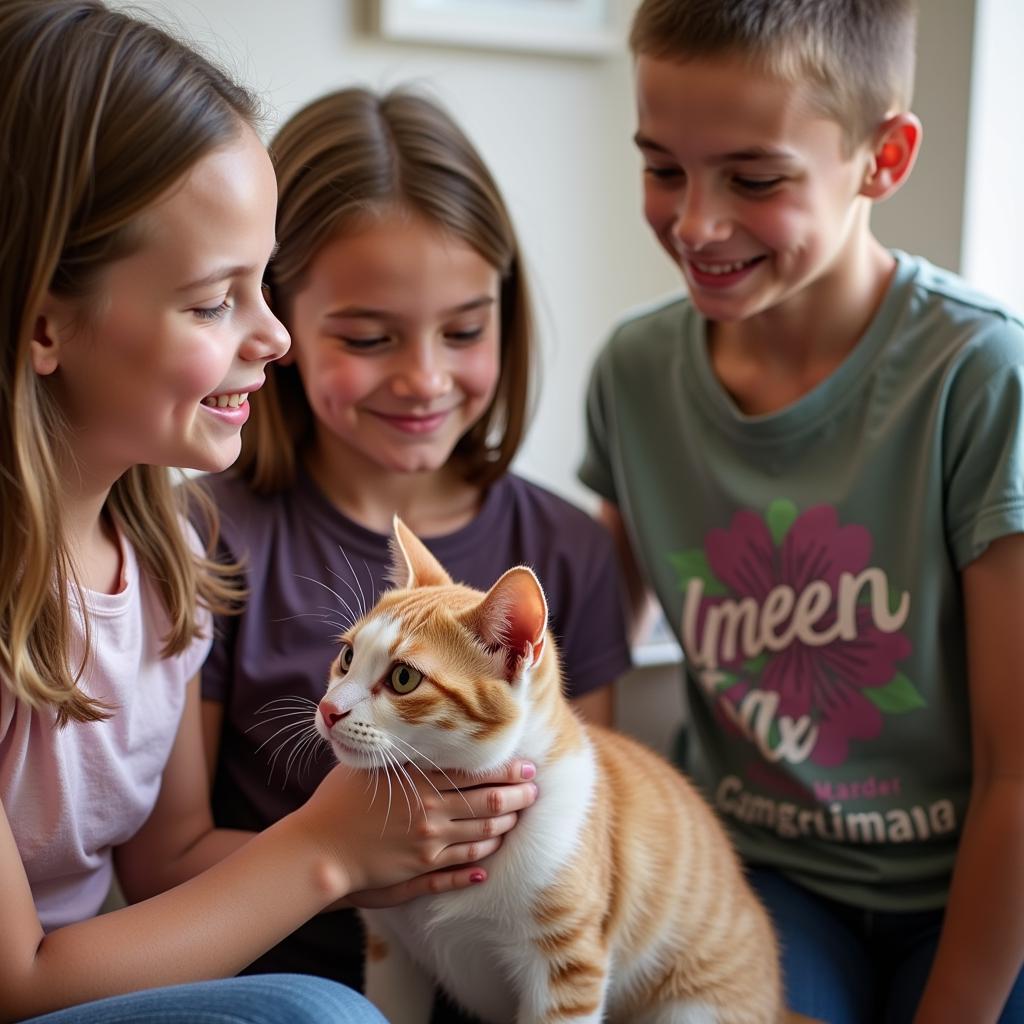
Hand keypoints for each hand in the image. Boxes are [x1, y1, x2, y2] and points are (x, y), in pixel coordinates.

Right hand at [299, 758, 538, 896]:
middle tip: (535, 789)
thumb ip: (401, 756)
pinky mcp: (422, 869)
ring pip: (483, 834)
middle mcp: (430, 811)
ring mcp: (429, 843)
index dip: (506, 769)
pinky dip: (485, 856)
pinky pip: (465, 863)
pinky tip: (494, 852)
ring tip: (520, 814)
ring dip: (507, 823)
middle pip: (489, 802)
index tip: (525, 764)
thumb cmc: (337, 802)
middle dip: (518, 795)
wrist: (318, 851)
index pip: (475, 773)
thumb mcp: (370, 767)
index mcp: (419, 781)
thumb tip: (424, 738)